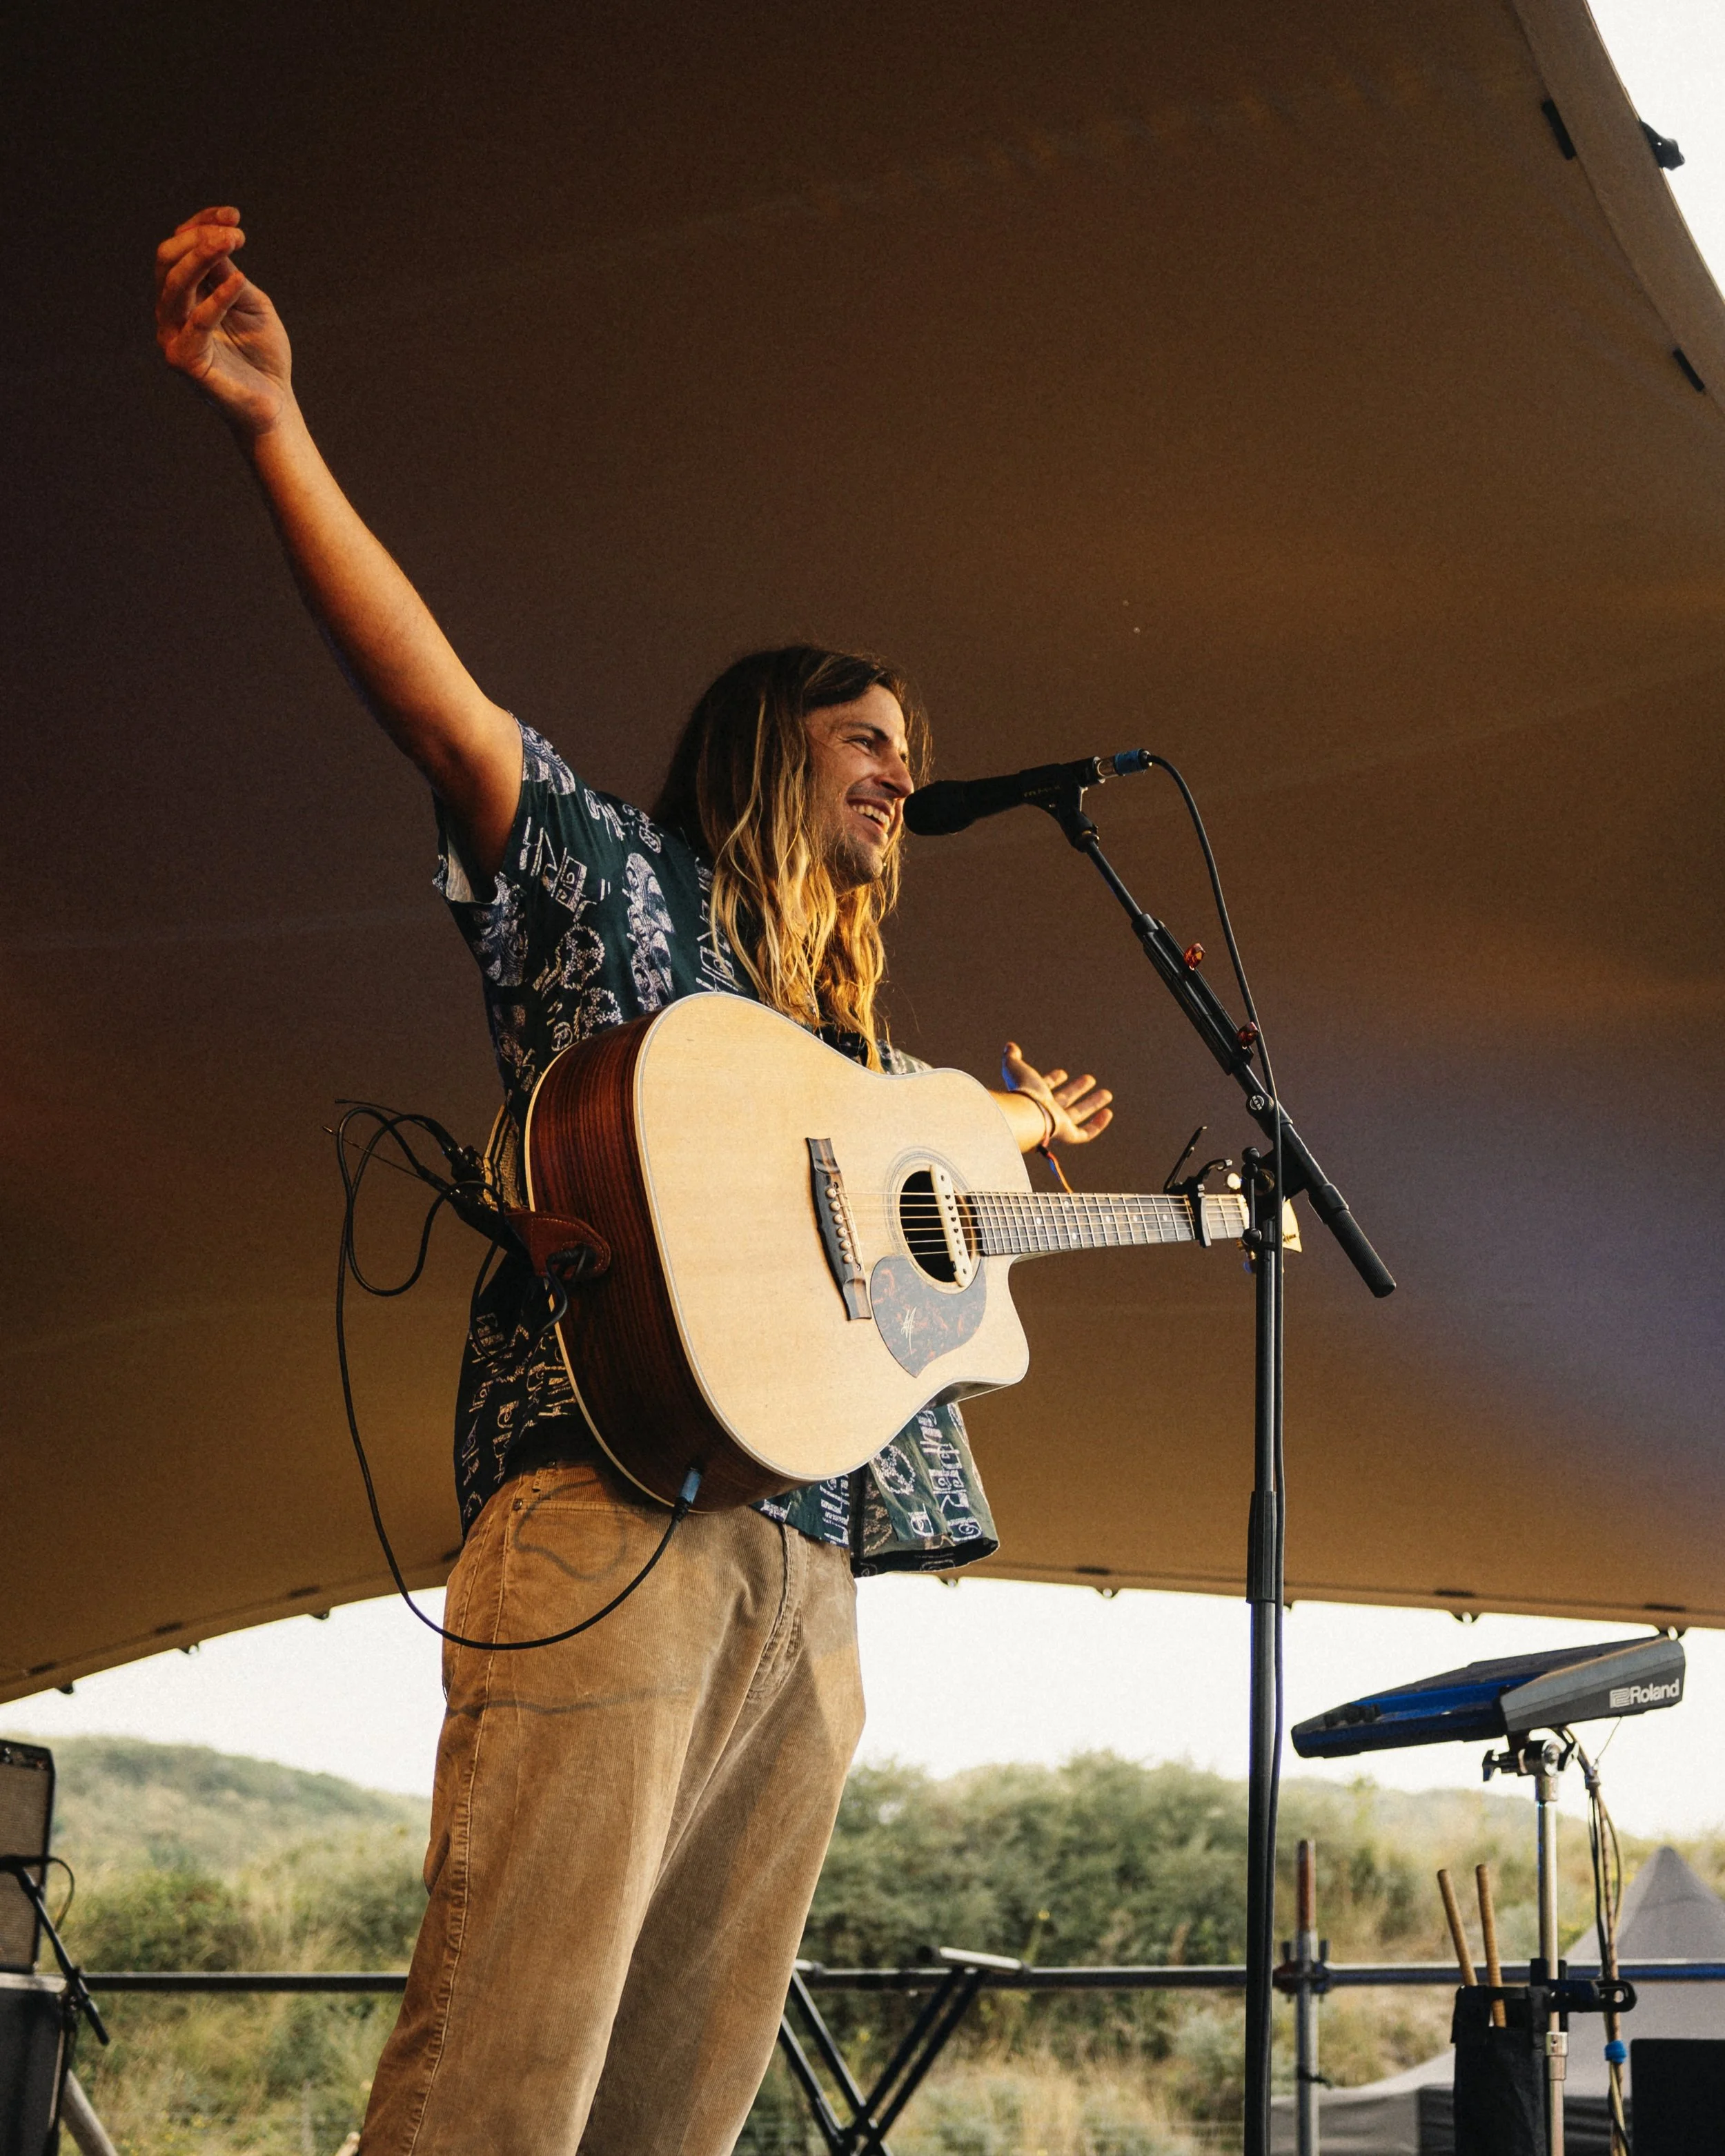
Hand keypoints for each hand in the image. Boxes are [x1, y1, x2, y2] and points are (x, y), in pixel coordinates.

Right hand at [154, 206, 292, 436]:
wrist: (273, 403)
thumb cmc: (262, 355)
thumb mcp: (251, 304)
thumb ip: (229, 275)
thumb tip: (215, 238)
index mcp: (183, 296)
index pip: (179, 248)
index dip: (201, 224)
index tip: (234, 214)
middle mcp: (170, 312)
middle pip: (168, 260)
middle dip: (199, 238)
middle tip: (235, 233)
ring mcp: (172, 336)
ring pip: (175, 284)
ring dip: (202, 257)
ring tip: (232, 241)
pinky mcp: (184, 360)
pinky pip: (197, 322)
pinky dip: (217, 298)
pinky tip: (240, 281)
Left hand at [1001, 1043, 1112, 1146]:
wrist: (1027, 1113)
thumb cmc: (1022, 1092)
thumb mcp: (1015, 1068)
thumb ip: (1011, 1057)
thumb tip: (1010, 1046)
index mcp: (1033, 1096)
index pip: (1045, 1088)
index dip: (1053, 1080)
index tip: (1062, 1073)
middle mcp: (1045, 1111)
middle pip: (1064, 1100)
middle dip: (1077, 1089)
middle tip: (1089, 1079)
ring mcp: (1057, 1124)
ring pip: (1078, 1114)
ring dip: (1092, 1104)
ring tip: (1107, 1094)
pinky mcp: (1067, 1135)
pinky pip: (1085, 1134)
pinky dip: (1097, 1125)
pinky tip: (1108, 1113)